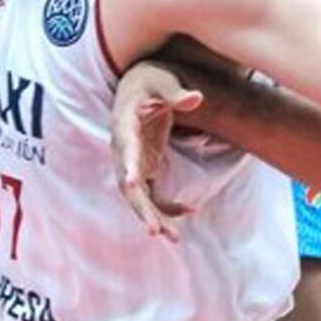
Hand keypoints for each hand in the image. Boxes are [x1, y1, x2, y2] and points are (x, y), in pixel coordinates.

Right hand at [111, 60, 204, 242]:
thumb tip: (196, 98)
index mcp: (125, 125)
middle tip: (155, 231)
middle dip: (141, 208)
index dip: (128, 165)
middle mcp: (124, 149)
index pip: (125, 148)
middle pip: (128, 184)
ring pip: (138, 196)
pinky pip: (151, 194)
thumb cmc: (151, 82)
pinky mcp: (143, 168)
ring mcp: (132, 162)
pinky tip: (189, 211)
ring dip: (154, 217)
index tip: (131, 181)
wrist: (139, 86)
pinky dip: (166, 206)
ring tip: (174, 238)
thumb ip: (177, 94)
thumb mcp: (163, 83)